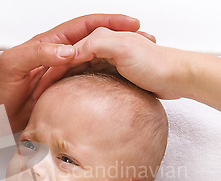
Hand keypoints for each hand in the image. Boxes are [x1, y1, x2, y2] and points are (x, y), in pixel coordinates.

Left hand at [0, 14, 140, 130]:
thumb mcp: (13, 64)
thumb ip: (38, 53)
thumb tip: (71, 51)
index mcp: (49, 44)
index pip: (84, 27)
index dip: (108, 21)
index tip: (131, 23)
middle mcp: (59, 58)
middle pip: (95, 43)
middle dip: (120, 40)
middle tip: (145, 44)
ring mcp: (62, 77)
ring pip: (95, 66)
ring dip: (117, 64)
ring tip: (139, 67)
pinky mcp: (61, 96)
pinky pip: (86, 87)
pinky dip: (103, 86)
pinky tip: (117, 92)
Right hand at [35, 28, 183, 100]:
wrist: (179, 77)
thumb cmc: (157, 63)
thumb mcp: (121, 48)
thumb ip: (95, 44)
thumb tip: (71, 52)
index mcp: (102, 39)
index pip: (70, 52)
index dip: (54, 66)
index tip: (41, 84)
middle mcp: (105, 49)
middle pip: (73, 62)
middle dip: (57, 75)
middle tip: (42, 93)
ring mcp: (111, 64)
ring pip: (82, 72)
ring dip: (68, 83)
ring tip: (54, 98)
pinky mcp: (119, 78)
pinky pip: (95, 82)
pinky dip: (84, 90)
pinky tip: (79, 101)